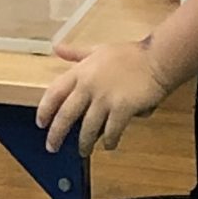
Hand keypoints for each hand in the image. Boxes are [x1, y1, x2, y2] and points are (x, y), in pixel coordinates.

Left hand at [37, 41, 167, 155]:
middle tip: (52, 147)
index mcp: (81, 71)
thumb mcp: (98, 50)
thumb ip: (76, 53)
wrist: (156, 59)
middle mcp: (88, 86)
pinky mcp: (122, 109)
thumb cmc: (130, 54)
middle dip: (56, 134)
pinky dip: (109, 140)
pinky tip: (109, 145)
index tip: (40, 123)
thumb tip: (57, 48)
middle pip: (66, 115)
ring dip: (84, 143)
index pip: (54, 93)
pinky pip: (111, 131)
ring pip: (88, 128)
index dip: (45, 110)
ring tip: (83, 151)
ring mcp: (105, 98)